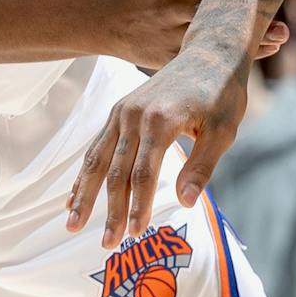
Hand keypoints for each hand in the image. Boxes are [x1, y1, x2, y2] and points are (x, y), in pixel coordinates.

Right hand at [65, 41, 247, 246]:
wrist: (209, 52)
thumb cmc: (221, 94)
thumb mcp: (223, 130)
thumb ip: (202, 166)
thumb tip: (185, 203)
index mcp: (161, 119)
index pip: (144, 172)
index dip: (138, 205)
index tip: (136, 234)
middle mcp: (135, 115)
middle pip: (117, 170)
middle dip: (111, 210)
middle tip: (108, 244)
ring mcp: (123, 111)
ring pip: (97, 158)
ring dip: (84, 194)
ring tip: (72, 224)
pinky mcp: (119, 111)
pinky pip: (96, 146)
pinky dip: (84, 173)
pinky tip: (73, 197)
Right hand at [101, 0, 288, 70]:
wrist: (110, 20)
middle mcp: (168, 8)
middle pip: (209, 14)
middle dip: (243, 18)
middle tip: (282, 24)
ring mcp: (168, 36)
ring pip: (210, 41)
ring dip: (246, 42)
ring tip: (280, 37)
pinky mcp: (168, 59)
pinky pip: (202, 60)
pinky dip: (230, 58)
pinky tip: (259, 52)